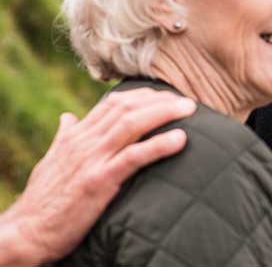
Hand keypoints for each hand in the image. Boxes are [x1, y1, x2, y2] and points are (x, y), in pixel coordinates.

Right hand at [0, 88, 194, 266]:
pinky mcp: (98, 181)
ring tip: (189, 110)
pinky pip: (133, 156)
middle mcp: (84, 143)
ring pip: (131, 124)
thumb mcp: (52, 161)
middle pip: (126, 108)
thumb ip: (65, 137)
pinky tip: (180, 139)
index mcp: (75, 136)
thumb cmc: (43, 199)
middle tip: (187, 101)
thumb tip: (68, 117)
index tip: (166, 96)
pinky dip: (159, 145)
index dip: (143, 96)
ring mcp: (91, 160)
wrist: (26, 232)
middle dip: (160, 100)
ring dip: (164, 113)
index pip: (113, 103)